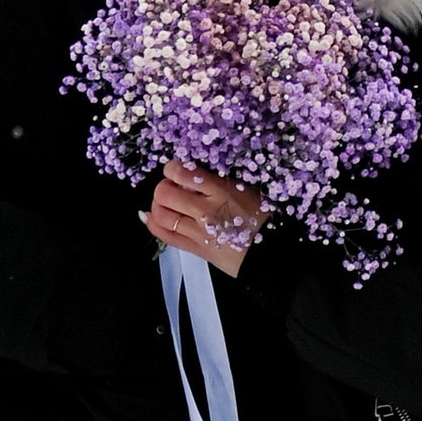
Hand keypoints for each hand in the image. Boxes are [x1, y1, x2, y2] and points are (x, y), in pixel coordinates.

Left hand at [145, 158, 264, 276]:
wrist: (271, 253)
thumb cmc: (262, 217)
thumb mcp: (244, 188)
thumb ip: (216, 180)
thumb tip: (189, 173)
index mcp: (220, 191)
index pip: (181, 172)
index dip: (172, 168)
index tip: (176, 169)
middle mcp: (205, 211)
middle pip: (164, 193)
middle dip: (163, 187)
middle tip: (171, 187)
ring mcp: (198, 232)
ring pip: (160, 215)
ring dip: (157, 205)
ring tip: (165, 202)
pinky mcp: (196, 249)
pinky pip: (165, 236)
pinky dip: (153, 224)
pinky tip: (151, 217)